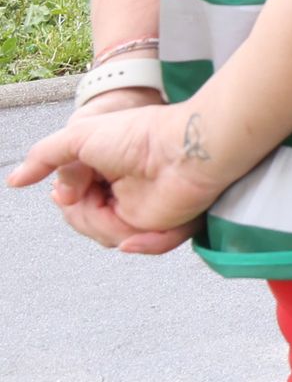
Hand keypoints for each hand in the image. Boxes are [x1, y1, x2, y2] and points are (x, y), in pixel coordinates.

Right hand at [7, 101, 221, 252]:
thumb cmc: (140, 135)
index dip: (66, 198)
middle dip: (82, 214)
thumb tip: (15, 180)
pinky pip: (142, 246)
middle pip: (85, 221)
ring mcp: (142, 208)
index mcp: (104, 168)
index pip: (72, 198)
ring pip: (107, 237)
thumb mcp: (79, 136)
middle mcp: (122, 189)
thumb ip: (45, 156)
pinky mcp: (162, 225)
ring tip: (115, 207)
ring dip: (105, 228)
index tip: (66, 192)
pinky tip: (131, 239)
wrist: (186, 149)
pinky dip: (139, 244)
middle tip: (88, 197)